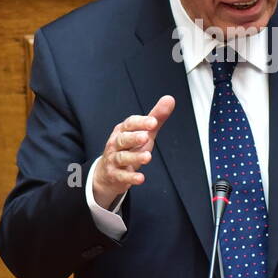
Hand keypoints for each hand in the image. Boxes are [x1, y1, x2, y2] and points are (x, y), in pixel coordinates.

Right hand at [92, 95, 174, 209]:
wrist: (107, 173)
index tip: (153, 122)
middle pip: (123, 139)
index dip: (141, 122)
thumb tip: (170, 99)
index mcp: (123, 131)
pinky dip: (130, 177)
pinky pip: (122, 176)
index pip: (130, 124)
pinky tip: (141, 178)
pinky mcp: (115, 175)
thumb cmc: (129, 148)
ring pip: (122, 157)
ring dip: (135, 157)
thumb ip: (156, 117)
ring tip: (148, 157)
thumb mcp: (144, 132)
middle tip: (146, 137)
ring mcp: (114, 160)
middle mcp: (116, 144)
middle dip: (134, 138)